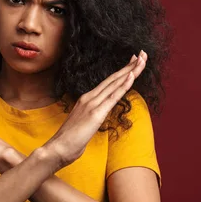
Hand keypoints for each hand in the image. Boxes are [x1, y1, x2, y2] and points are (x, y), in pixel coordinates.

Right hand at [42, 50, 147, 169]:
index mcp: (87, 99)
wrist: (58, 148)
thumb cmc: (70, 140)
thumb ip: (92, 116)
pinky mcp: (96, 113)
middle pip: (114, 78)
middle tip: (142, 53)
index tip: (132, 61)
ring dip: (131, 71)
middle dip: (130, 65)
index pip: (108, 82)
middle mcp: (90, 97)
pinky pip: (113, 97)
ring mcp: (92, 104)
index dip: (122, 71)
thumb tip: (100, 115)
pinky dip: (123, 85)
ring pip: (115, 83)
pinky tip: (132, 76)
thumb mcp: (84, 123)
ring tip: (142, 59)